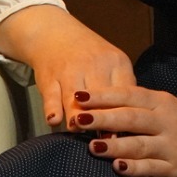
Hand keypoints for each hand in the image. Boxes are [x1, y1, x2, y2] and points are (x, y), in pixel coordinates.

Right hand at [0, 5, 135, 128]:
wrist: (55, 33)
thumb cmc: (90, 58)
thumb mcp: (112, 68)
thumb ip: (120, 95)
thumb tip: (126, 131)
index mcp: (117, 63)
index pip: (126, 93)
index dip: (125, 118)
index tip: (127, 138)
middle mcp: (95, 64)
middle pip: (102, 98)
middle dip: (102, 121)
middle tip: (104, 143)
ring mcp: (71, 69)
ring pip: (76, 98)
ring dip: (78, 117)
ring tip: (80, 131)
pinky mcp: (50, 76)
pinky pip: (51, 95)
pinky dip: (53, 108)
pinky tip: (55, 120)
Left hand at [74, 86, 176, 176]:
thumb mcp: (163, 105)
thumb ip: (136, 104)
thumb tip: (98, 104)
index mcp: (160, 102)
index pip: (128, 95)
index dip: (103, 96)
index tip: (80, 96)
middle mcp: (165, 122)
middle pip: (131, 118)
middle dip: (103, 118)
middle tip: (80, 119)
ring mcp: (170, 146)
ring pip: (139, 144)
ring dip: (115, 146)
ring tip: (93, 146)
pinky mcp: (173, 169)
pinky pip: (151, 169)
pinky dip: (134, 168)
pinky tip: (118, 167)